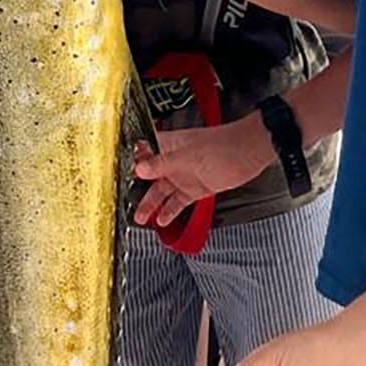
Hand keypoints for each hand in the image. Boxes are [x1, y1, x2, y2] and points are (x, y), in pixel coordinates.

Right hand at [132, 116, 272, 225]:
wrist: (248, 154)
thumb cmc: (222, 145)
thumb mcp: (188, 156)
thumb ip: (163, 164)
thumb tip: (140, 168)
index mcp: (169, 145)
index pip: (144, 151)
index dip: (131, 161)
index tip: (117, 173)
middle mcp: (174, 160)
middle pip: (150, 175)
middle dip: (136, 188)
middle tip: (123, 201)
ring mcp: (185, 174)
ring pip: (162, 191)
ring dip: (151, 204)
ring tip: (139, 217)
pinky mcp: (196, 188)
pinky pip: (179, 201)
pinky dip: (170, 211)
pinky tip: (162, 220)